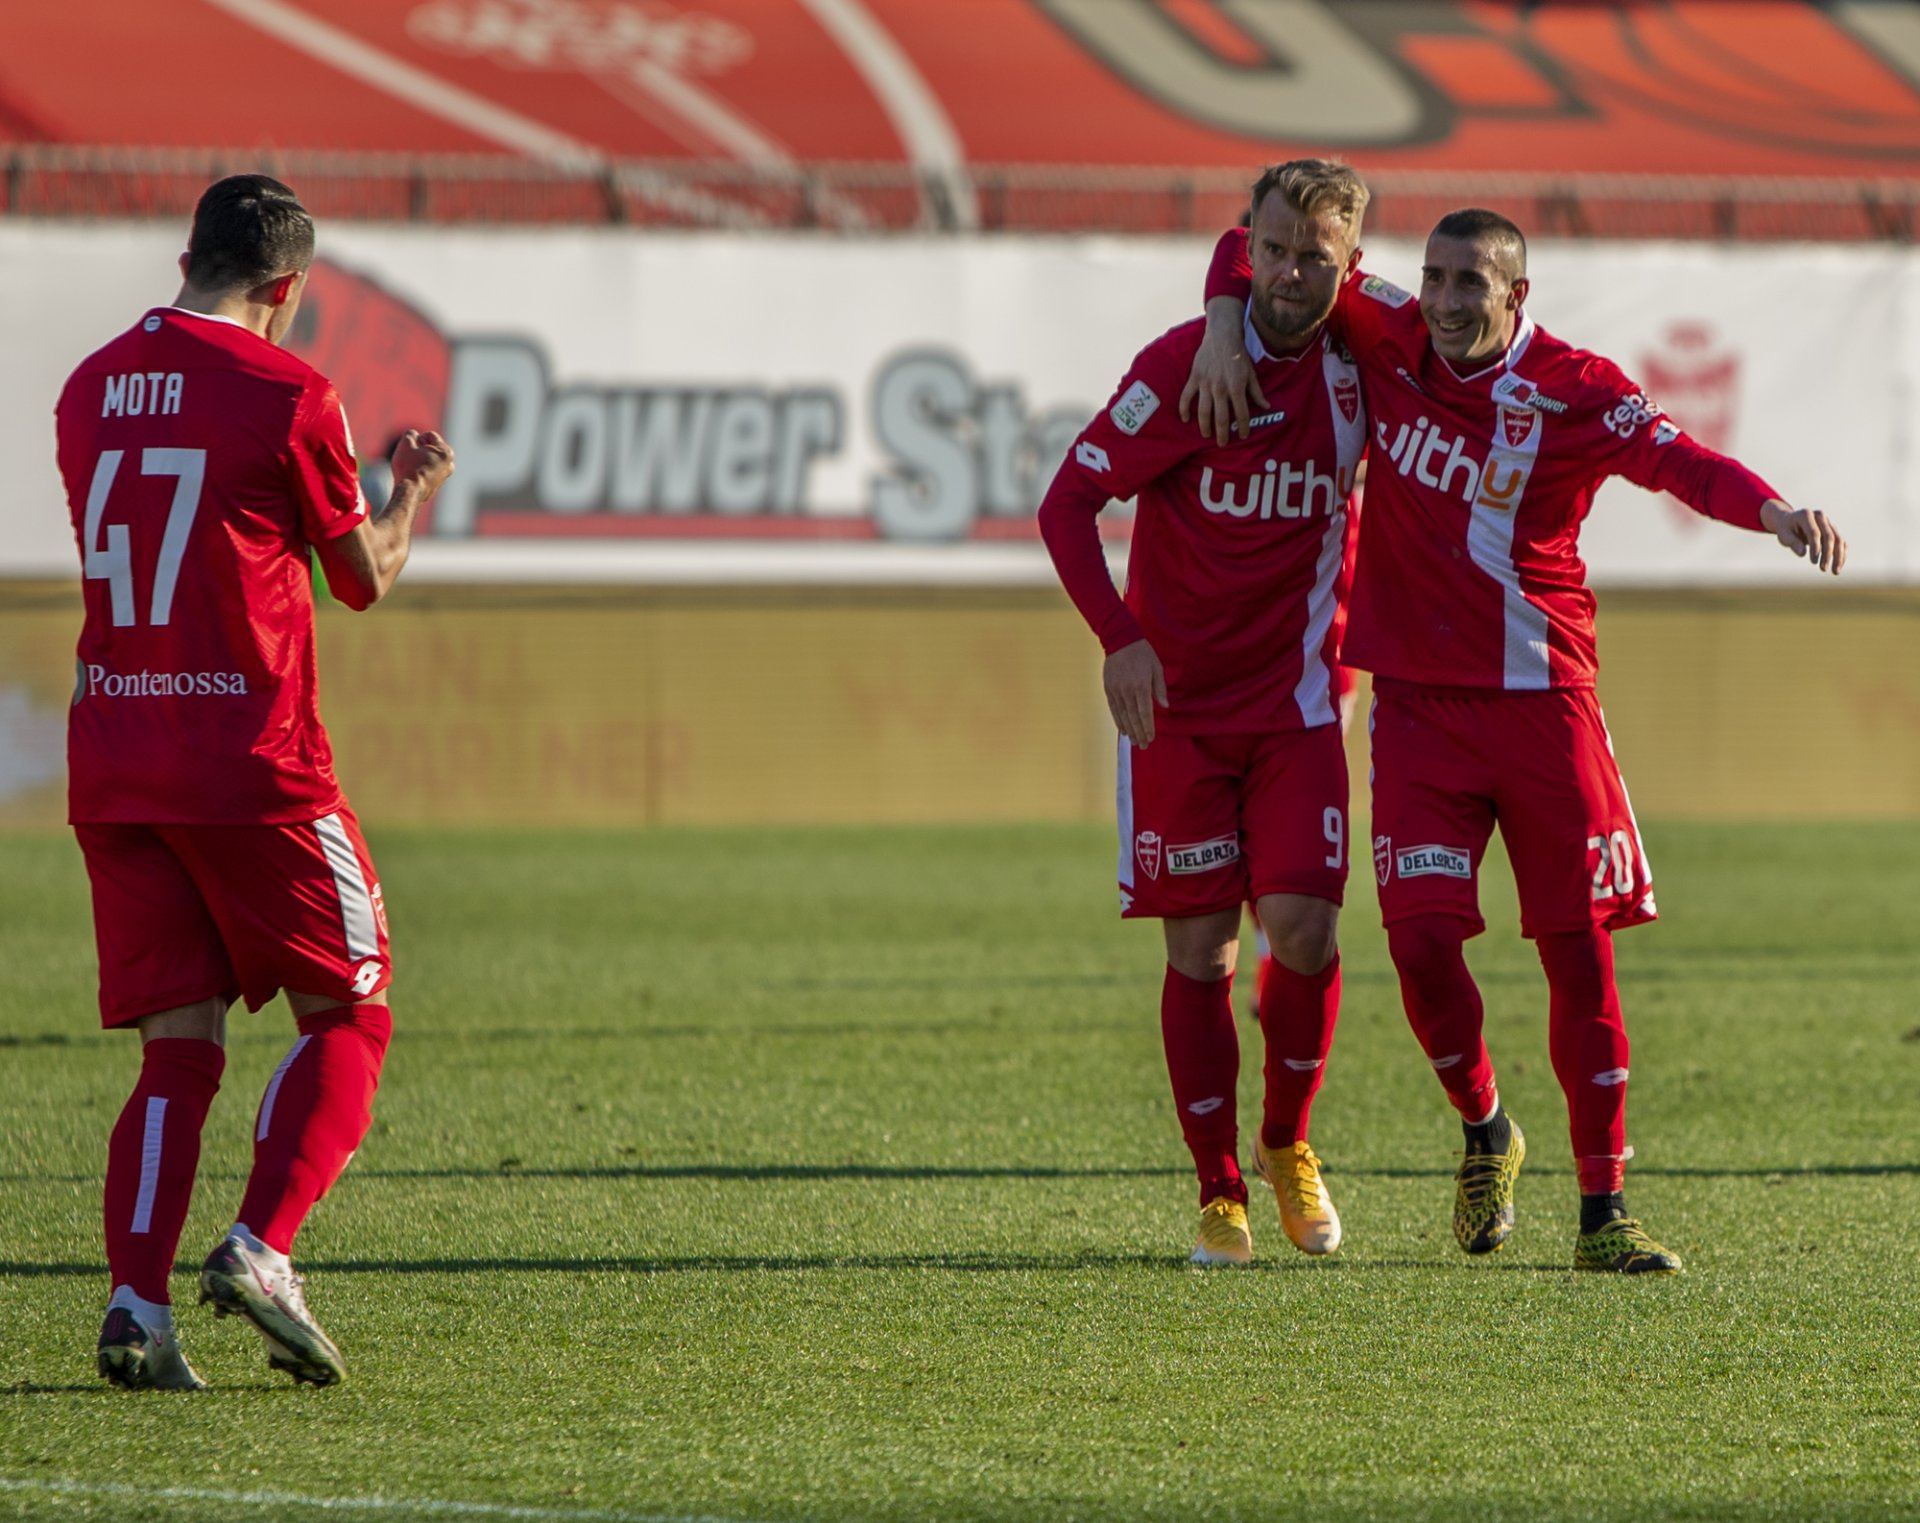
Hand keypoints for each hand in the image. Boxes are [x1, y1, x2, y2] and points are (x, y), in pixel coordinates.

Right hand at [391, 429, 455, 496]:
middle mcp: (449, 464)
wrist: (410, 492)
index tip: (412, 449)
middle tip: (411, 457)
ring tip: (411, 466)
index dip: (417, 439)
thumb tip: (414, 435)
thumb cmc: (408, 467)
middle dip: (420, 449)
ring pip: (429, 459)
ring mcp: (444, 476)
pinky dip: (420, 469)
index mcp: (446, 452)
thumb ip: (410, 434)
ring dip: (420, 459)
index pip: (430, 436)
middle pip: (431, 448)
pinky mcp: (437, 484)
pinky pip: (427, 470)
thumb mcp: (405, 444)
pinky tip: (412, 475)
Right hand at [1104, 639, 1168, 747]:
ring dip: (1129, 730)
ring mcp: (1116, 691)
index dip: (1148, 727)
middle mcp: (1128, 691)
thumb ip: (1160, 689)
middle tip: (1143, 745)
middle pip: (1133, 718)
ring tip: (1134, 741)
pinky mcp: (1108, 689)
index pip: (1145, 713)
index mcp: (1141, 686)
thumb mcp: (1157, 668)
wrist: (1120, 640)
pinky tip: (1123, 729)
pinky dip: (1118, 720)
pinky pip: (1113, 709)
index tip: (1151, 738)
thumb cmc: (1142, 653)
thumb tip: (1165, 706)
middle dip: (1139, 733)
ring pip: (1123, 715)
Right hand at [1178, 299, 1267, 446]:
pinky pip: (1186, 397)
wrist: (1223, 336)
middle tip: (1222, 444)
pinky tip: (1185, 419)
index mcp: (1237, 388)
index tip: (1242, 435)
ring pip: (1203, 412)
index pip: (1241, 414)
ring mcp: (1206, 384)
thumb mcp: (1251, 373)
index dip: (1243, 427)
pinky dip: (1184, 409)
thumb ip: (1257, 391)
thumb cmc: (1239, 355)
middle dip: (1222, 434)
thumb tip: (1266, 406)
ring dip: (1205, 426)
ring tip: (1206, 435)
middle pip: (1221, 418)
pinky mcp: (1194, 378)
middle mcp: (1221, 389)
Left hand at [1760, 499, 1845, 574]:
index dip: (1815, 548)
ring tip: (1835, 572)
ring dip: (1838, 556)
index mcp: (1806, 515)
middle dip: (1828, 554)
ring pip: (1839, 539)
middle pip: (1829, 536)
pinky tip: (1838, 566)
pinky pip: (1841, 542)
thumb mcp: (1784, 535)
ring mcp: (1829, 522)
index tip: (1813, 562)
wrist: (1791, 521)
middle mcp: (1820, 516)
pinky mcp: (1833, 529)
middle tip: (1823, 569)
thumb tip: (1802, 553)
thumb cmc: (1786, 529)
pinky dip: (1842, 554)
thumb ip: (1793, 542)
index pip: (1814, 533)